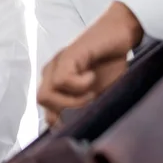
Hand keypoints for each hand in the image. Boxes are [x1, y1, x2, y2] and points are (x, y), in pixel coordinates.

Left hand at [37, 1, 143, 126]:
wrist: (120, 33)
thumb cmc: (110, 63)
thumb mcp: (99, 93)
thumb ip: (84, 108)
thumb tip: (76, 129)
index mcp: (55, 82)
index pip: (47, 111)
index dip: (64, 121)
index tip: (86, 117)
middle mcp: (51, 72)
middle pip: (42, 104)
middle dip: (66, 113)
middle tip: (90, 104)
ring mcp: (57, 62)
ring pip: (46, 95)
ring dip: (72, 102)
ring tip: (92, 92)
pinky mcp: (68, 54)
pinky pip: (61, 80)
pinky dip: (80, 85)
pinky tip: (93, 77)